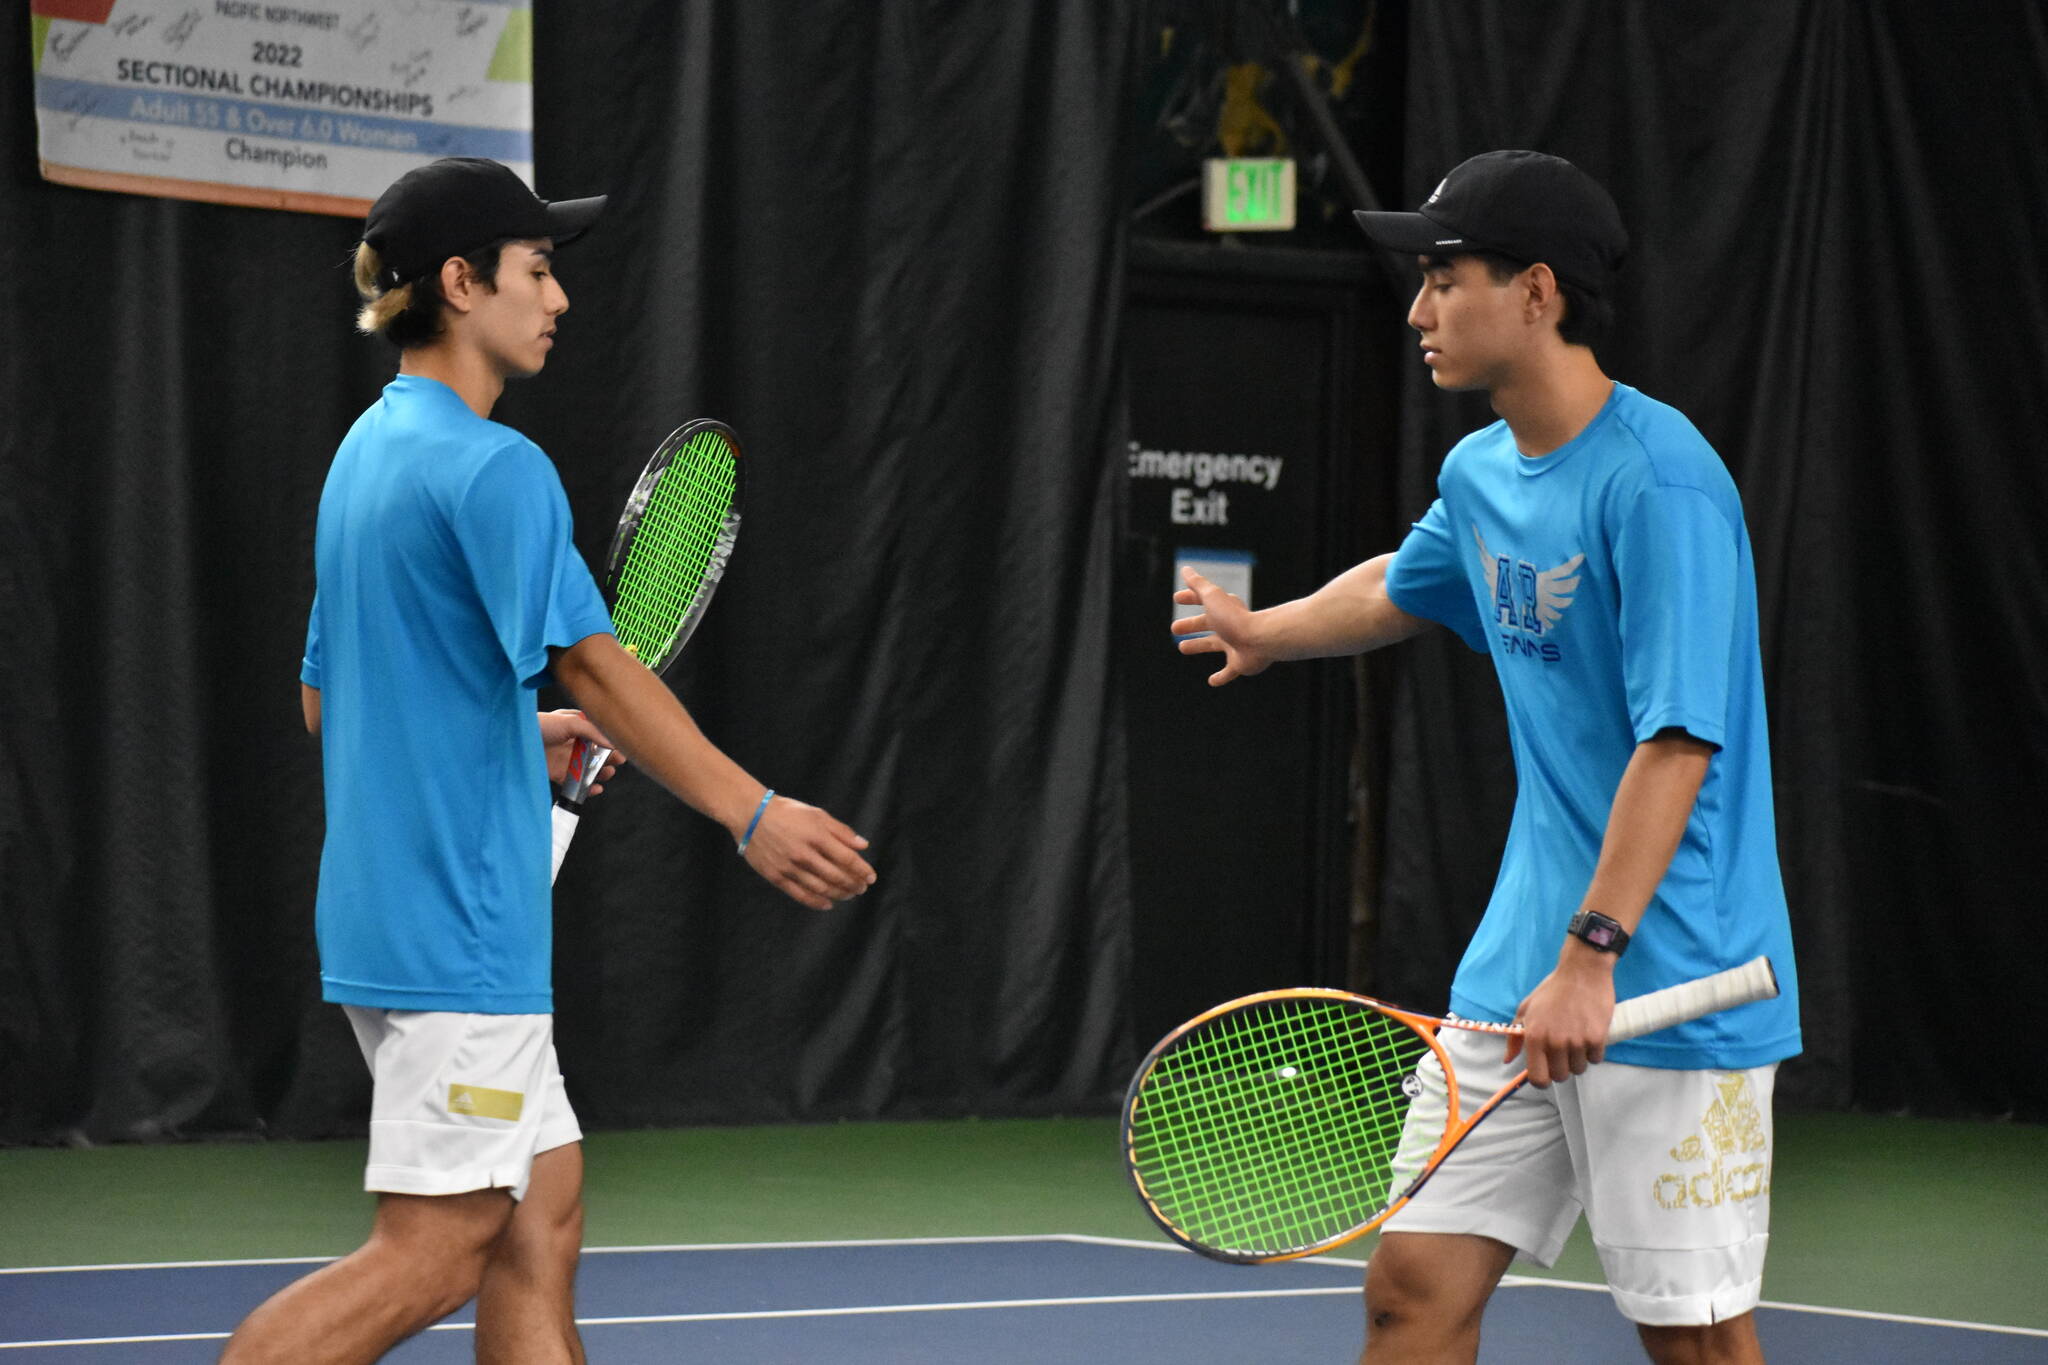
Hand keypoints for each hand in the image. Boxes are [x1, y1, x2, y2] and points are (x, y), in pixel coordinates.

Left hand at [539, 709, 625, 792]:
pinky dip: (587, 788)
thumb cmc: (540, 725)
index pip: (598, 736)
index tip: (621, 750)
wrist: (513, 740)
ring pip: (588, 770)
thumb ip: (593, 731)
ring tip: (607, 774)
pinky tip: (596, 788)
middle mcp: (571, 743)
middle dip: (608, 759)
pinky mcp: (557, 774)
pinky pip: (575, 784)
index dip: (610, 744)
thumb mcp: (570, 721)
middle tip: (616, 762)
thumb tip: (612, 743)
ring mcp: (564, 759)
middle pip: (596, 754)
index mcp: (575, 727)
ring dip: (600, 773)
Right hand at [740, 795, 875, 910]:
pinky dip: (816, 902)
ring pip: (820, 888)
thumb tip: (863, 846)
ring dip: (838, 894)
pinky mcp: (776, 876)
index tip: (871, 878)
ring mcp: (788, 866)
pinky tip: (828, 904)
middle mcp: (803, 853)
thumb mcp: (816, 814)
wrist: (750, 815)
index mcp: (816, 835)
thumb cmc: (787, 812)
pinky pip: (799, 894)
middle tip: (861, 888)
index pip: (847, 858)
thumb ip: (841, 831)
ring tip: (848, 895)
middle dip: (853, 884)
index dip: (862, 870)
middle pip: (836, 876)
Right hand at [1171, 567, 1271, 685]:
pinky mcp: (1240, 663)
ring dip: (1199, 646)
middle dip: (1191, 624)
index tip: (1176, 598)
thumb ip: (1198, 584)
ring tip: (1182, 647)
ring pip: (1214, 645)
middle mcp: (1229, 626)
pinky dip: (1221, 677)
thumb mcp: (1211, 597)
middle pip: (1207, 624)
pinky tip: (1212, 681)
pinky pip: (1229, 671)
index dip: (1190, 597)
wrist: (1259, 640)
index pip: (1204, 600)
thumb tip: (1185, 569)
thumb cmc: (1233, 619)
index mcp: (1223, 609)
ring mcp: (1235, 645)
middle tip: (1175, 628)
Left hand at [1503, 944, 1616, 1086]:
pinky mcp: (1597, 1038)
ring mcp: (1577, 1041)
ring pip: (1579, 1069)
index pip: (1538, 1078)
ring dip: (1578, 1059)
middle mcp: (1555, 1042)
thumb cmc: (1553, 990)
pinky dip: (1593, 1051)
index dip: (1542, 1080)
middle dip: (1561, 1067)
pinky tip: (1588, 1035)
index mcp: (1535, 1036)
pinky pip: (1596, 1059)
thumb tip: (1508, 1059)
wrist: (1582, 972)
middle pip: (1560, 1076)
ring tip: (1576, 1039)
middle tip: (1562, 1051)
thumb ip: (1515, 1037)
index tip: (1546, 1073)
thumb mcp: (1526, 1009)